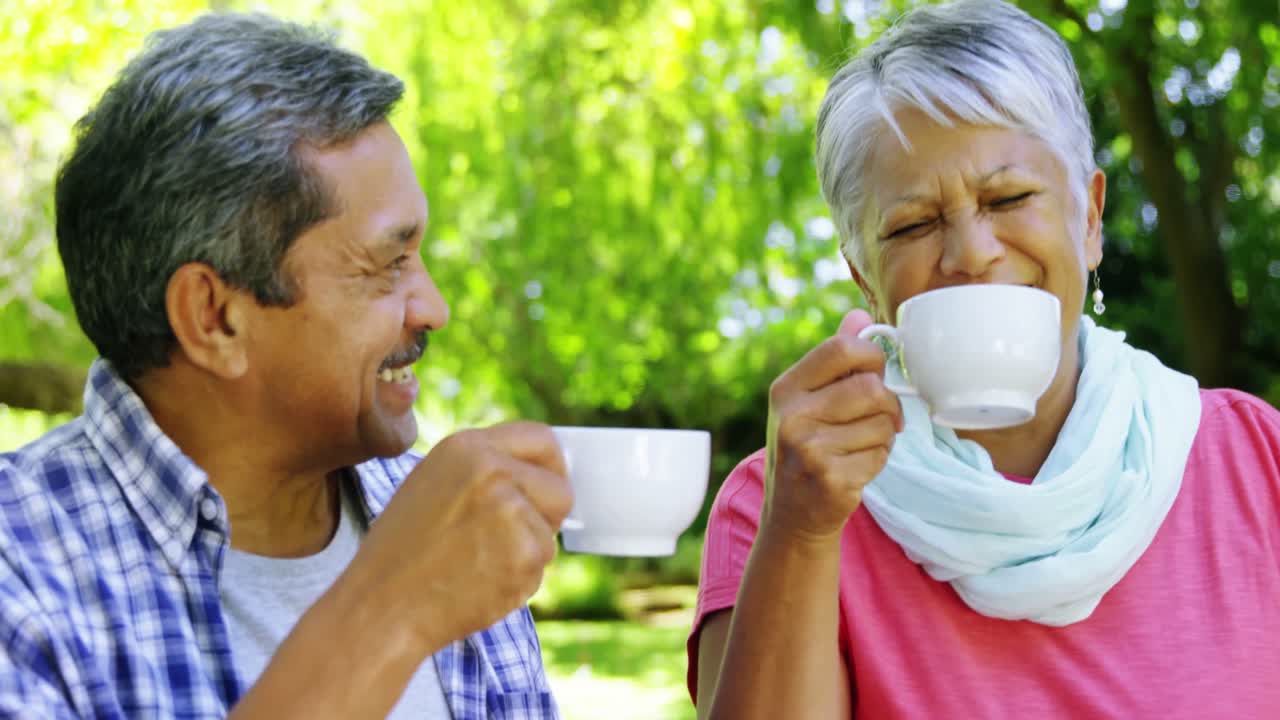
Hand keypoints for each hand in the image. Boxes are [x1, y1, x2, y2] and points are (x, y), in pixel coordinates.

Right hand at [342, 421, 572, 656]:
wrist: (380, 607)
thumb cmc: (402, 553)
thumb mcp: (433, 485)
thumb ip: (483, 471)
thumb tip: (539, 475)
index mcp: (466, 447)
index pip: (541, 439)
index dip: (552, 467)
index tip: (550, 486)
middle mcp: (492, 469)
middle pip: (560, 487)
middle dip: (547, 515)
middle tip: (514, 538)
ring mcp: (510, 509)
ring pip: (550, 532)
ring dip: (527, 552)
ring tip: (477, 564)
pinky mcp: (524, 551)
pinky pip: (540, 565)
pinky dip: (519, 580)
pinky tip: (479, 584)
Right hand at [761, 309, 901, 543]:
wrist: (793, 513)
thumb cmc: (808, 447)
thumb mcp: (810, 400)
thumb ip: (835, 360)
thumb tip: (859, 315)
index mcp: (786, 388)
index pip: (841, 349)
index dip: (871, 357)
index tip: (875, 373)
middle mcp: (792, 416)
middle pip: (871, 388)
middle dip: (887, 404)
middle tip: (880, 418)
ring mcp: (810, 449)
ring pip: (883, 424)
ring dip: (884, 436)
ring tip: (859, 446)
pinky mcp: (831, 478)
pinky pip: (881, 455)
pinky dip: (878, 461)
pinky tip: (855, 467)